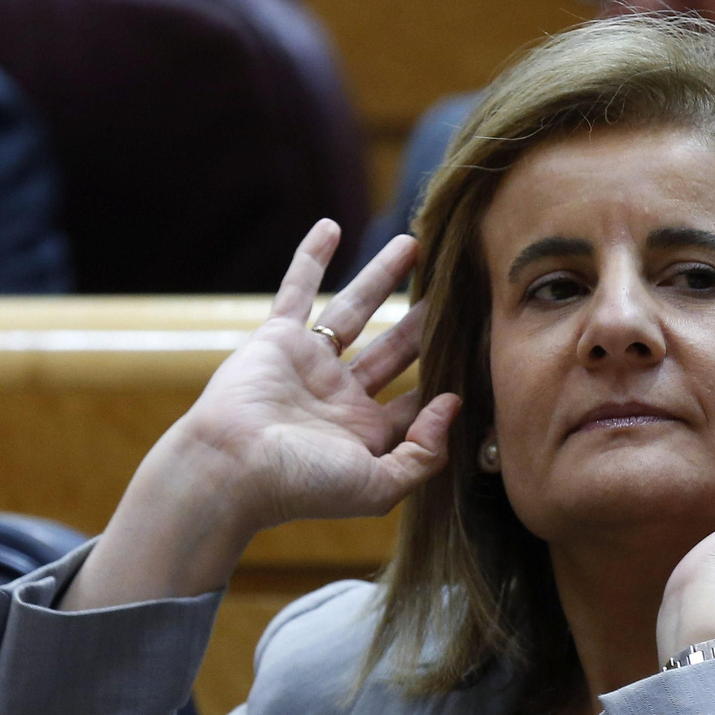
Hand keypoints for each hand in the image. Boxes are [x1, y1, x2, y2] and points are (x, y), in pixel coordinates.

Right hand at [60, 221, 459, 609]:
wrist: (231, 468)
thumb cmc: (301, 486)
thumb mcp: (378, 487)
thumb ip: (424, 453)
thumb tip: (453, 403)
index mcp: (366, 435)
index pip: (418, 401)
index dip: (449, 378)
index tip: (483, 349)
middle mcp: (341, 398)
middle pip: (396, 349)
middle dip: (425, 322)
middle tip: (457, 288)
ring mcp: (310, 365)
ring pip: (356, 310)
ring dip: (383, 276)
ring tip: (414, 244)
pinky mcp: (277, 339)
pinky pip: (297, 290)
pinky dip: (311, 258)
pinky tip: (331, 227)